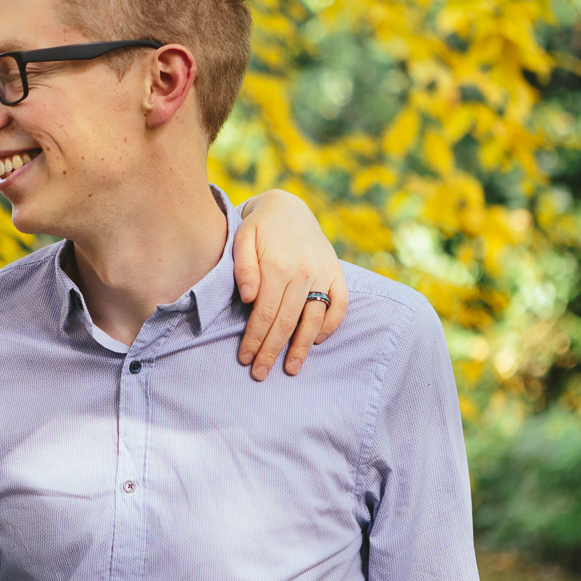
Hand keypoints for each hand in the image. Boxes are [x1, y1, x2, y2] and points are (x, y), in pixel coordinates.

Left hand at [234, 190, 348, 380]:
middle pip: (286, 322)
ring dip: (301, 347)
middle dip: (271, 351)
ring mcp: (323, 272)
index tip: (245, 358)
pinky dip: (331, 325)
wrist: (286, 206)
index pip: (265, 314)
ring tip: (291, 369)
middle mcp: (303, 271)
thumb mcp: (241, 239)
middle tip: (260, 374)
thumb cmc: (257, 227)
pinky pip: (339, 304)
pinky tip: (316, 341)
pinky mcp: (336, 272)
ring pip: (314, 318)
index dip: (254, 339)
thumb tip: (249, 297)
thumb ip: (243, 267)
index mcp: (278, 266)